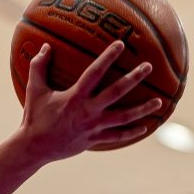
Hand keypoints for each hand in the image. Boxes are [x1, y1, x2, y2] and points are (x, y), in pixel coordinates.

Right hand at [20, 40, 161, 161]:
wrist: (34, 148)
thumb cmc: (34, 118)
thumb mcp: (34, 91)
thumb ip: (39, 67)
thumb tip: (44, 46)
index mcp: (75, 97)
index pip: (95, 73)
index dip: (108, 57)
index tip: (121, 44)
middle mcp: (88, 111)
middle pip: (116, 92)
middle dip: (134, 78)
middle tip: (148, 66)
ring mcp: (93, 127)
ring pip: (123, 117)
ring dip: (142, 109)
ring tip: (159, 102)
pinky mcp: (93, 140)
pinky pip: (116, 136)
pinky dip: (131, 132)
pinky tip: (145, 127)